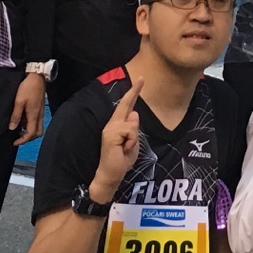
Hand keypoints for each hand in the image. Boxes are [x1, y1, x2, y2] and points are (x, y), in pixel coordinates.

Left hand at [12, 72, 46, 144]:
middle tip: (18, 138)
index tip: (14, 142)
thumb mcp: (19, 101)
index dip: (23, 141)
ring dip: (29, 131)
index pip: (31, 134)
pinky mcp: (39, 107)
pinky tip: (22, 120)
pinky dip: (30, 124)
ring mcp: (40, 111)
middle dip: (28, 138)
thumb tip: (12, 128)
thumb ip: (16, 115)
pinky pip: (36, 121)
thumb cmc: (28, 87)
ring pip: (38, 127)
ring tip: (18, 129)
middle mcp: (39, 115)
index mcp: (34, 115)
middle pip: (37, 133)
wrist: (37, 76)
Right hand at [92, 76, 142, 198]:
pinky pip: (129, 131)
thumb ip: (134, 130)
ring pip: (132, 123)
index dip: (133, 93)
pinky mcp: (110, 134)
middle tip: (142, 78)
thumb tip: (134, 114)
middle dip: (134, 91)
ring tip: (126, 148)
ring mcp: (110, 129)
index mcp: (118, 126)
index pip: (127, 107)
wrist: (110, 175)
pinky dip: (131, 141)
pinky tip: (124, 148)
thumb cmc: (121, 161)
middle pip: (126, 105)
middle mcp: (112, 124)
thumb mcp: (133, 144)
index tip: (140, 79)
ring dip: (134, 138)